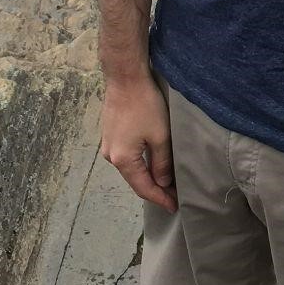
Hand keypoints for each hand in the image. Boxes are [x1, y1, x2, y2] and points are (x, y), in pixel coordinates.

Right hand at [101, 75, 176, 211]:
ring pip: (130, 169)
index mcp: (123, 160)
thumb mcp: (160, 136)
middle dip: (154, 190)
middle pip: (135, 180)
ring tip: (165, 183)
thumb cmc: (144, 105)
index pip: (144, 188)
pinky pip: (126, 157)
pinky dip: (139, 164)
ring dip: (147, 177)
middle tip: (173, 197)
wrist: (125, 78)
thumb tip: (162, 183)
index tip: (175, 207)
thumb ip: (161, 163)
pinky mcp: (110, 135)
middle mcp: (111, 156)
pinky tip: (150, 164)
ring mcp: (108, 145)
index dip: (160, 199)